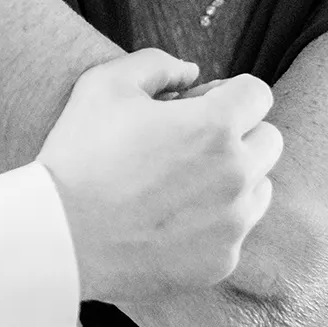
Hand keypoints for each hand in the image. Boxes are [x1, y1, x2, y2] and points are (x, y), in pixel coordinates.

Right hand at [37, 50, 282, 303]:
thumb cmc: (79, 154)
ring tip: (183, 184)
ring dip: (235, 179)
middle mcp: (236, 174)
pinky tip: (171, 221)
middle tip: (192, 144)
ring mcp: (233, 223)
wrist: (58, 237)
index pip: (258, 94)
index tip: (200, 106)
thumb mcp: (106, 84)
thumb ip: (157, 63)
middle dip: (239, 135)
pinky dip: (215, 224)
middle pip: (269, 140)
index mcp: (216, 125)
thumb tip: (191, 72)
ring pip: (260, 187)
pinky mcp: (222, 262)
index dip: (229, 94)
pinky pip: (237, 232)